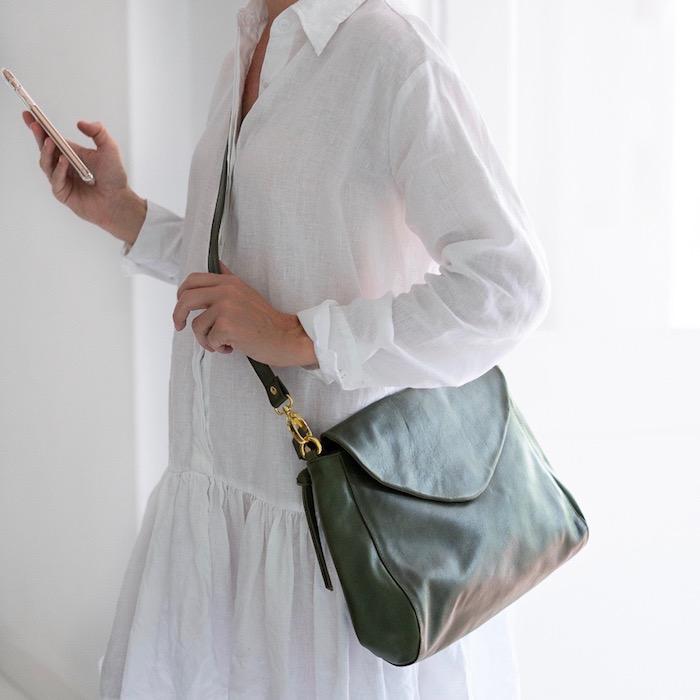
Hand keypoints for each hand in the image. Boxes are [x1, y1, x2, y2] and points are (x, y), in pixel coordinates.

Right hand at [22, 111, 143, 240]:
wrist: (118, 200)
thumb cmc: (114, 177)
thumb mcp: (109, 149)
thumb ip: (98, 132)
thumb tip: (80, 123)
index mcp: (70, 153)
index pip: (50, 138)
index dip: (39, 127)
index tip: (29, 113)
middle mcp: (63, 165)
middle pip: (44, 149)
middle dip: (38, 136)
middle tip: (35, 125)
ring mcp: (61, 179)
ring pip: (46, 164)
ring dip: (47, 152)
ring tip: (51, 142)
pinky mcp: (62, 193)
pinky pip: (56, 179)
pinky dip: (59, 169)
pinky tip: (65, 161)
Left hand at [172, 260, 317, 366]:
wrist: (285, 336)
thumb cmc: (265, 321)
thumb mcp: (246, 292)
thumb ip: (228, 279)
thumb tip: (217, 264)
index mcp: (229, 282)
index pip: (193, 280)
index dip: (181, 294)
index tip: (182, 307)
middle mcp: (226, 291)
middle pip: (186, 299)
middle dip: (178, 315)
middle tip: (180, 326)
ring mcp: (226, 308)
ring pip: (197, 325)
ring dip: (205, 339)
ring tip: (221, 343)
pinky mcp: (227, 326)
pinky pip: (209, 340)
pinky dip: (217, 348)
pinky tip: (231, 347)